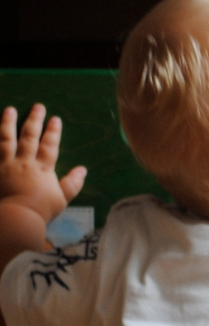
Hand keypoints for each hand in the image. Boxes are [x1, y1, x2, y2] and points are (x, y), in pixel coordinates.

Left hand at [0, 104, 86, 222]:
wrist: (15, 218)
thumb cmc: (40, 211)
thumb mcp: (61, 199)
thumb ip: (72, 184)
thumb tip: (83, 169)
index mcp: (42, 169)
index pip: (49, 146)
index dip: (52, 132)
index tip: (55, 118)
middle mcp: (23, 162)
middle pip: (28, 137)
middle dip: (34, 120)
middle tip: (37, 106)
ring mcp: (5, 165)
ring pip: (6, 139)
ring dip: (8, 123)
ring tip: (9, 110)